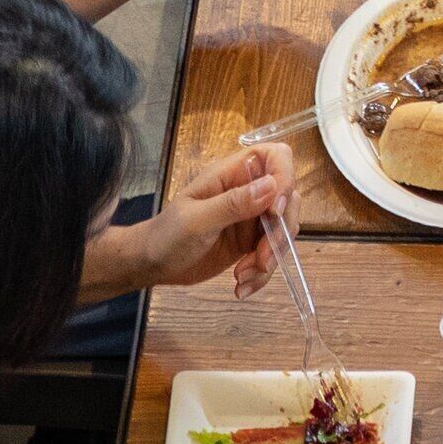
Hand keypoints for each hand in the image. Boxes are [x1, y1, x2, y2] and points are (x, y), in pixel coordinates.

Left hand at [102, 144, 295, 296]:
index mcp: (232, 174)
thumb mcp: (196, 220)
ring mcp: (252, 218)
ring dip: (272, 256)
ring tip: (244, 275)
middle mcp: (248, 191)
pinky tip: (243, 286)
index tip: (274, 211)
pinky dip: (263, 272)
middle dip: (280, 231)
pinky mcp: (251, 242)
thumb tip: (272, 186)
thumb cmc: (166, 235)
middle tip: (261, 257)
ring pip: (284, 228)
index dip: (284, 178)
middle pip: (289, 198)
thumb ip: (233, 203)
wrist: (153, 264)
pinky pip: (272, 253)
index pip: (275, 157)